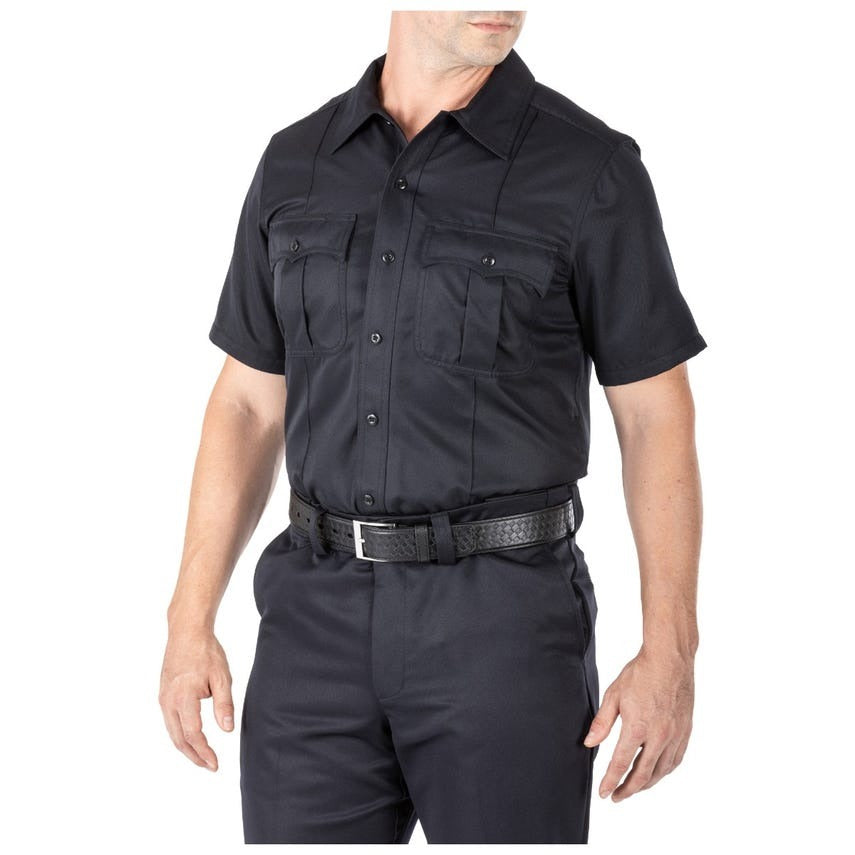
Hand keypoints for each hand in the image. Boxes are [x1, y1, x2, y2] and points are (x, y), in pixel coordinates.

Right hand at [159, 628, 234, 770]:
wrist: (186, 632)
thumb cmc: (206, 652)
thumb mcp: (222, 676)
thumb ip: (224, 704)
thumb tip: (226, 730)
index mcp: (184, 697)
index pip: (193, 734)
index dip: (204, 752)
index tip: (215, 764)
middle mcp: (168, 701)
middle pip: (179, 739)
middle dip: (194, 756)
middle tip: (210, 766)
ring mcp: (163, 698)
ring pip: (172, 732)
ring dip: (186, 748)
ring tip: (202, 757)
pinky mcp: (163, 694)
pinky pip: (170, 722)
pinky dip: (180, 735)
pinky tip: (191, 738)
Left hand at [583, 645, 693, 800]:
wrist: (670, 660)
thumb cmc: (640, 673)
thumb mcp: (613, 695)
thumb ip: (602, 723)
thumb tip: (589, 743)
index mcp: (637, 728)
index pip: (620, 764)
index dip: (610, 781)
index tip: (604, 793)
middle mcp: (659, 737)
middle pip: (643, 775)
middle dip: (627, 789)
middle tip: (616, 797)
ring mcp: (675, 736)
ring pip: (661, 772)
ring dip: (646, 784)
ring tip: (633, 788)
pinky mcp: (685, 732)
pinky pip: (675, 761)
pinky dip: (663, 772)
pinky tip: (656, 773)